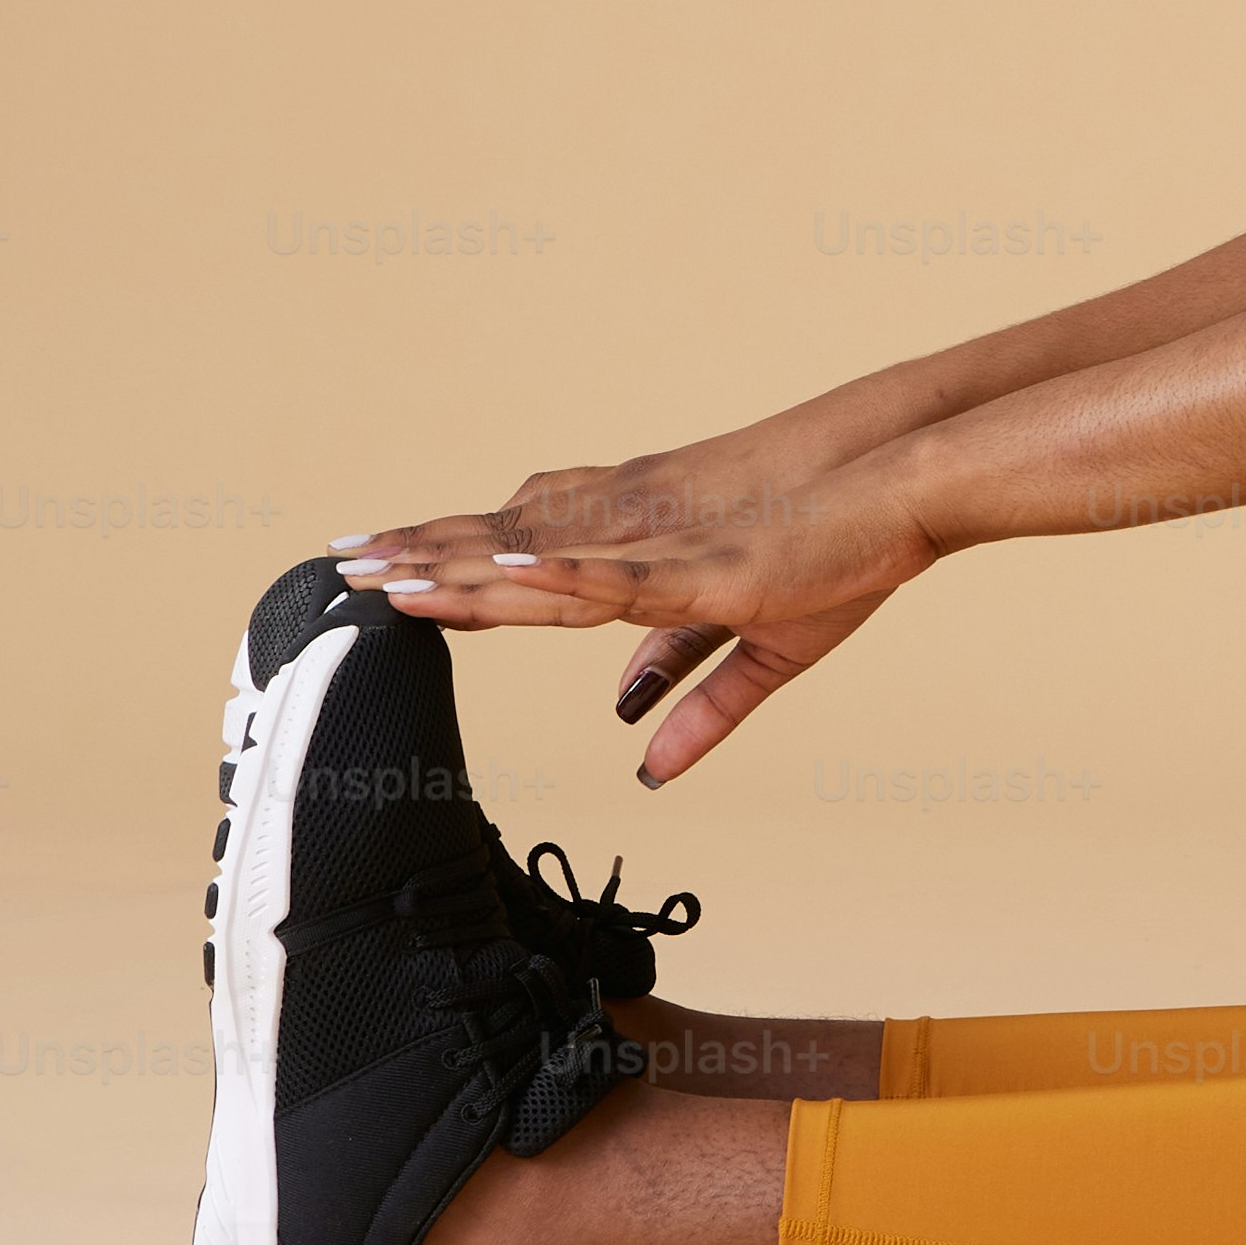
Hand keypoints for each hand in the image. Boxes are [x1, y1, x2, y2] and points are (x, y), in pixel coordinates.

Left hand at [335, 454, 938, 786]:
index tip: (386, 574)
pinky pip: (616, 576)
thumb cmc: (842, 557)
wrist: (907, 497)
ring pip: (541, 560)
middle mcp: (638, 540)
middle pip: (510, 550)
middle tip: (338, 565)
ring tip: (383, 570)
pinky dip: (559, 573)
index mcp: (644, 558)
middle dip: (423, 559)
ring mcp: (665, 549)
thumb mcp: (765, 651)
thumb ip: (699, 699)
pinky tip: (501, 567)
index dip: (455, 568)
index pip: (528, 564)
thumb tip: (637, 746)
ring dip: (460, 565)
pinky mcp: (705, 566)